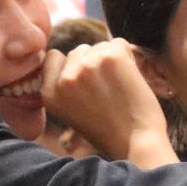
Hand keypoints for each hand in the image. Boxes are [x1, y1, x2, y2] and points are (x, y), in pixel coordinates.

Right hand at [40, 39, 175, 165]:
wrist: (137, 143)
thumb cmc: (110, 131)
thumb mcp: (71, 112)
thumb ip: (65, 86)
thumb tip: (72, 59)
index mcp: (49, 93)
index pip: (54, 56)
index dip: (72, 65)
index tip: (87, 81)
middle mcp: (64, 78)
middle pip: (79, 50)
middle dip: (93, 63)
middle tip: (107, 90)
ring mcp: (86, 65)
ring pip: (99, 45)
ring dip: (111, 60)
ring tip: (119, 88)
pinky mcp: (111, 57)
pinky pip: (119, 42)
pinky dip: (128, 57)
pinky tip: (130, 80)